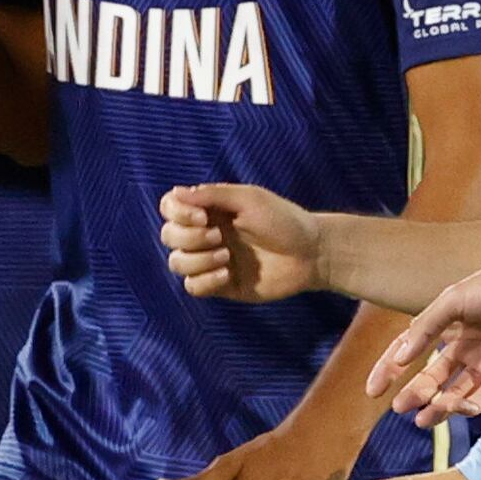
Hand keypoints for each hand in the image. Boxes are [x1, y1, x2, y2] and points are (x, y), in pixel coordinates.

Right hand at [157, 182, 321, 303]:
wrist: (311, 254)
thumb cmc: (284, 221)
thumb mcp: (249, 199)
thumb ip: (212, 195)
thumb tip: (176, 193)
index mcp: (209, 210)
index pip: (170, 208)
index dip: (177, 213)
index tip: (202, 216)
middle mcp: (205, 234)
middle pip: (168, 236)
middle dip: (189, 237)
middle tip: (220, 236)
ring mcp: (211, 261)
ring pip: (177, 263)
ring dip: (198, 259)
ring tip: (227, 257)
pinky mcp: (220, 285)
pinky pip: (192, 287)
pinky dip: (205, 280)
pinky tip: (227, 274)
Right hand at [368, 263, 480, 425]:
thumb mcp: (452, 300)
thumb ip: (425, 328)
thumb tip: (399, 359)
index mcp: (446, 326)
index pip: (410, 352)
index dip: (389, 370)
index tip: (373, 391)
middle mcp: (464, 348)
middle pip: (431, 378)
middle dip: (414, 394)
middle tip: (399, 407)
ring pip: (455, 393)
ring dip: (437, 407)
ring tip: (423, 418)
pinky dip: (467, 407)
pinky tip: (453, 408)